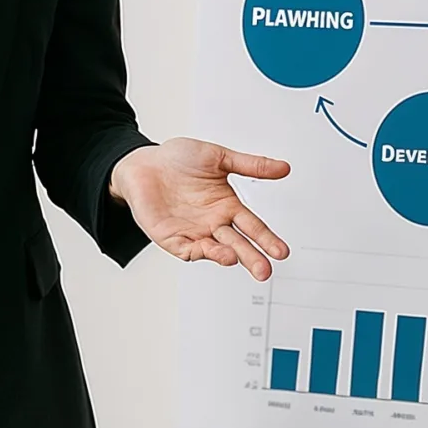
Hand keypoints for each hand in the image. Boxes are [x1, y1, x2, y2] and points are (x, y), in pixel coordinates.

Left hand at [108, 138, 290, 279]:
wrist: (143, 162)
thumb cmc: (177, 159)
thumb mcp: (219, 157)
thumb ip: (251, 164)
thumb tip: (283, 168)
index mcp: (227, 206)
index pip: (252, 227)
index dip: (267, 239)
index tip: (281, 251)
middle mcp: (212, 222)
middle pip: (238, 244)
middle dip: (252, 257)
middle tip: (265, 270)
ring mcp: (193, 232)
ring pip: (214, 249)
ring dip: (226, 256)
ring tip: (236, 258)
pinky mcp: (171, 238)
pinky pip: (187, 249)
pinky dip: (199, 252)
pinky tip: (211, 251)